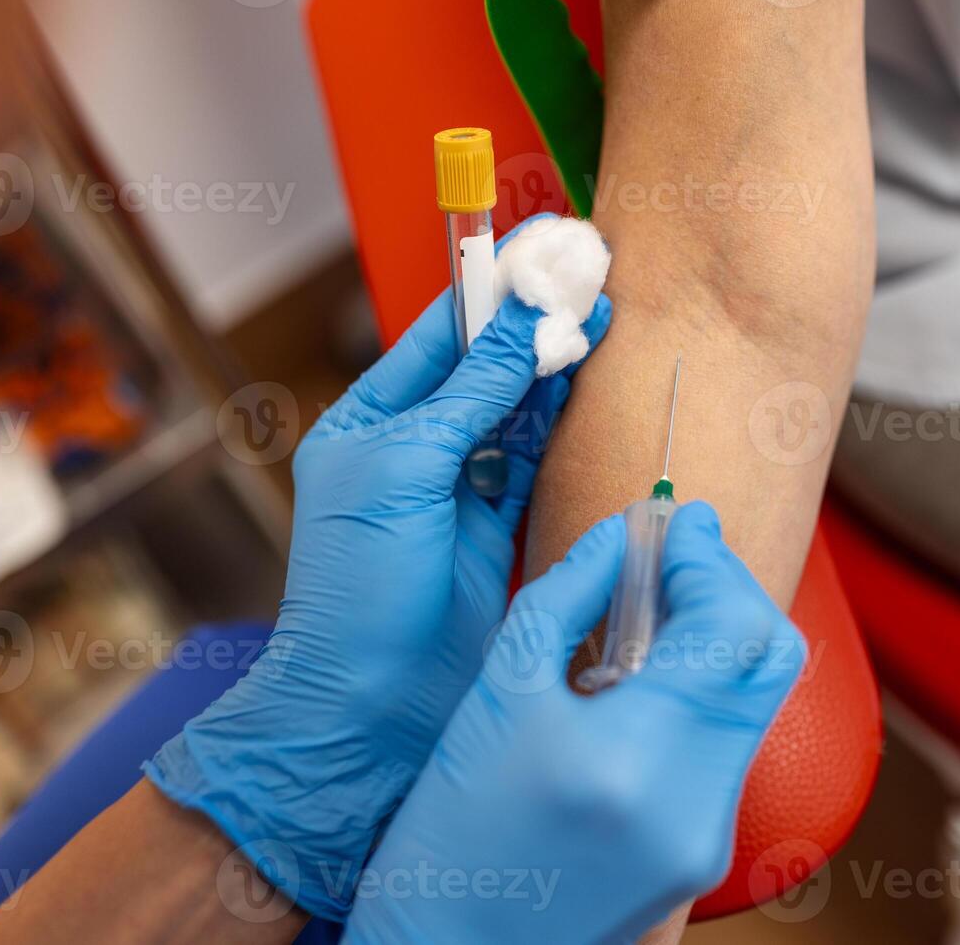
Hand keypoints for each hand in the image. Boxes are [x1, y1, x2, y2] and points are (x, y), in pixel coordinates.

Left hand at [145, 217, 611, 919]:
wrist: (372, 705)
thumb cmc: (361, 586)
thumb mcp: (408, 469)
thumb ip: (472, 393)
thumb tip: (520, 321)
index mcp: (369, 423)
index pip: (435, 337)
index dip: (485, 295)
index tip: (536, 255)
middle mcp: (412, 450)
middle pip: (481, 369)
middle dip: (528, 326)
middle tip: (585, 278)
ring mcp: (456, 492)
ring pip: (513, 411)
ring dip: (551, 369)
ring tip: (598, 317)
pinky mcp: (494, 531)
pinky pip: (531, 461)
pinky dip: (558, 423)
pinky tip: (583, 384)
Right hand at [345, 502, 806, 943]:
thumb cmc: (447, 834)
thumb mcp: (495, 695)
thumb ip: (569, 596)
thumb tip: (626, 533)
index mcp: (634, 757)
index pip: (731, 625)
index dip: (710, 558)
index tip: (677, 521)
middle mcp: (693, 802)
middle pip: (771, 659)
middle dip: (729, 588)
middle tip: (677, 553)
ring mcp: (709, 837)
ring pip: (756, 701)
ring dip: (718, 638)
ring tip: (651, 609)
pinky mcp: (704, 855)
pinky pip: (728, 746)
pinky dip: (702, 692)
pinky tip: (644, 676)